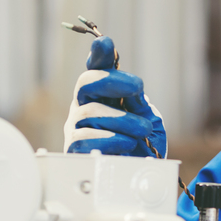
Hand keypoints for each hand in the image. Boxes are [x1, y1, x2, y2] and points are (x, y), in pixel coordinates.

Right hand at [63, 36, 166, 157]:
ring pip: (91, 113)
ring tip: (143, 130)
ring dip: (124, 120)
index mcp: (101, 96)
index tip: (105, 43)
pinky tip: (128, 144)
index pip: (96, 70)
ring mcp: (76, 128)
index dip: (99, 56)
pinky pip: (85, 139)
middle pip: (86, 83)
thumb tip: (131, 83)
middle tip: (138, 87)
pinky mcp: (74, 150)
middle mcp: (84, 107)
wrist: (141, 177)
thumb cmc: (141, 146)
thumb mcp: (146, 118)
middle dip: (113, 80)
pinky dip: (113, 139)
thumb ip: (137, 101)